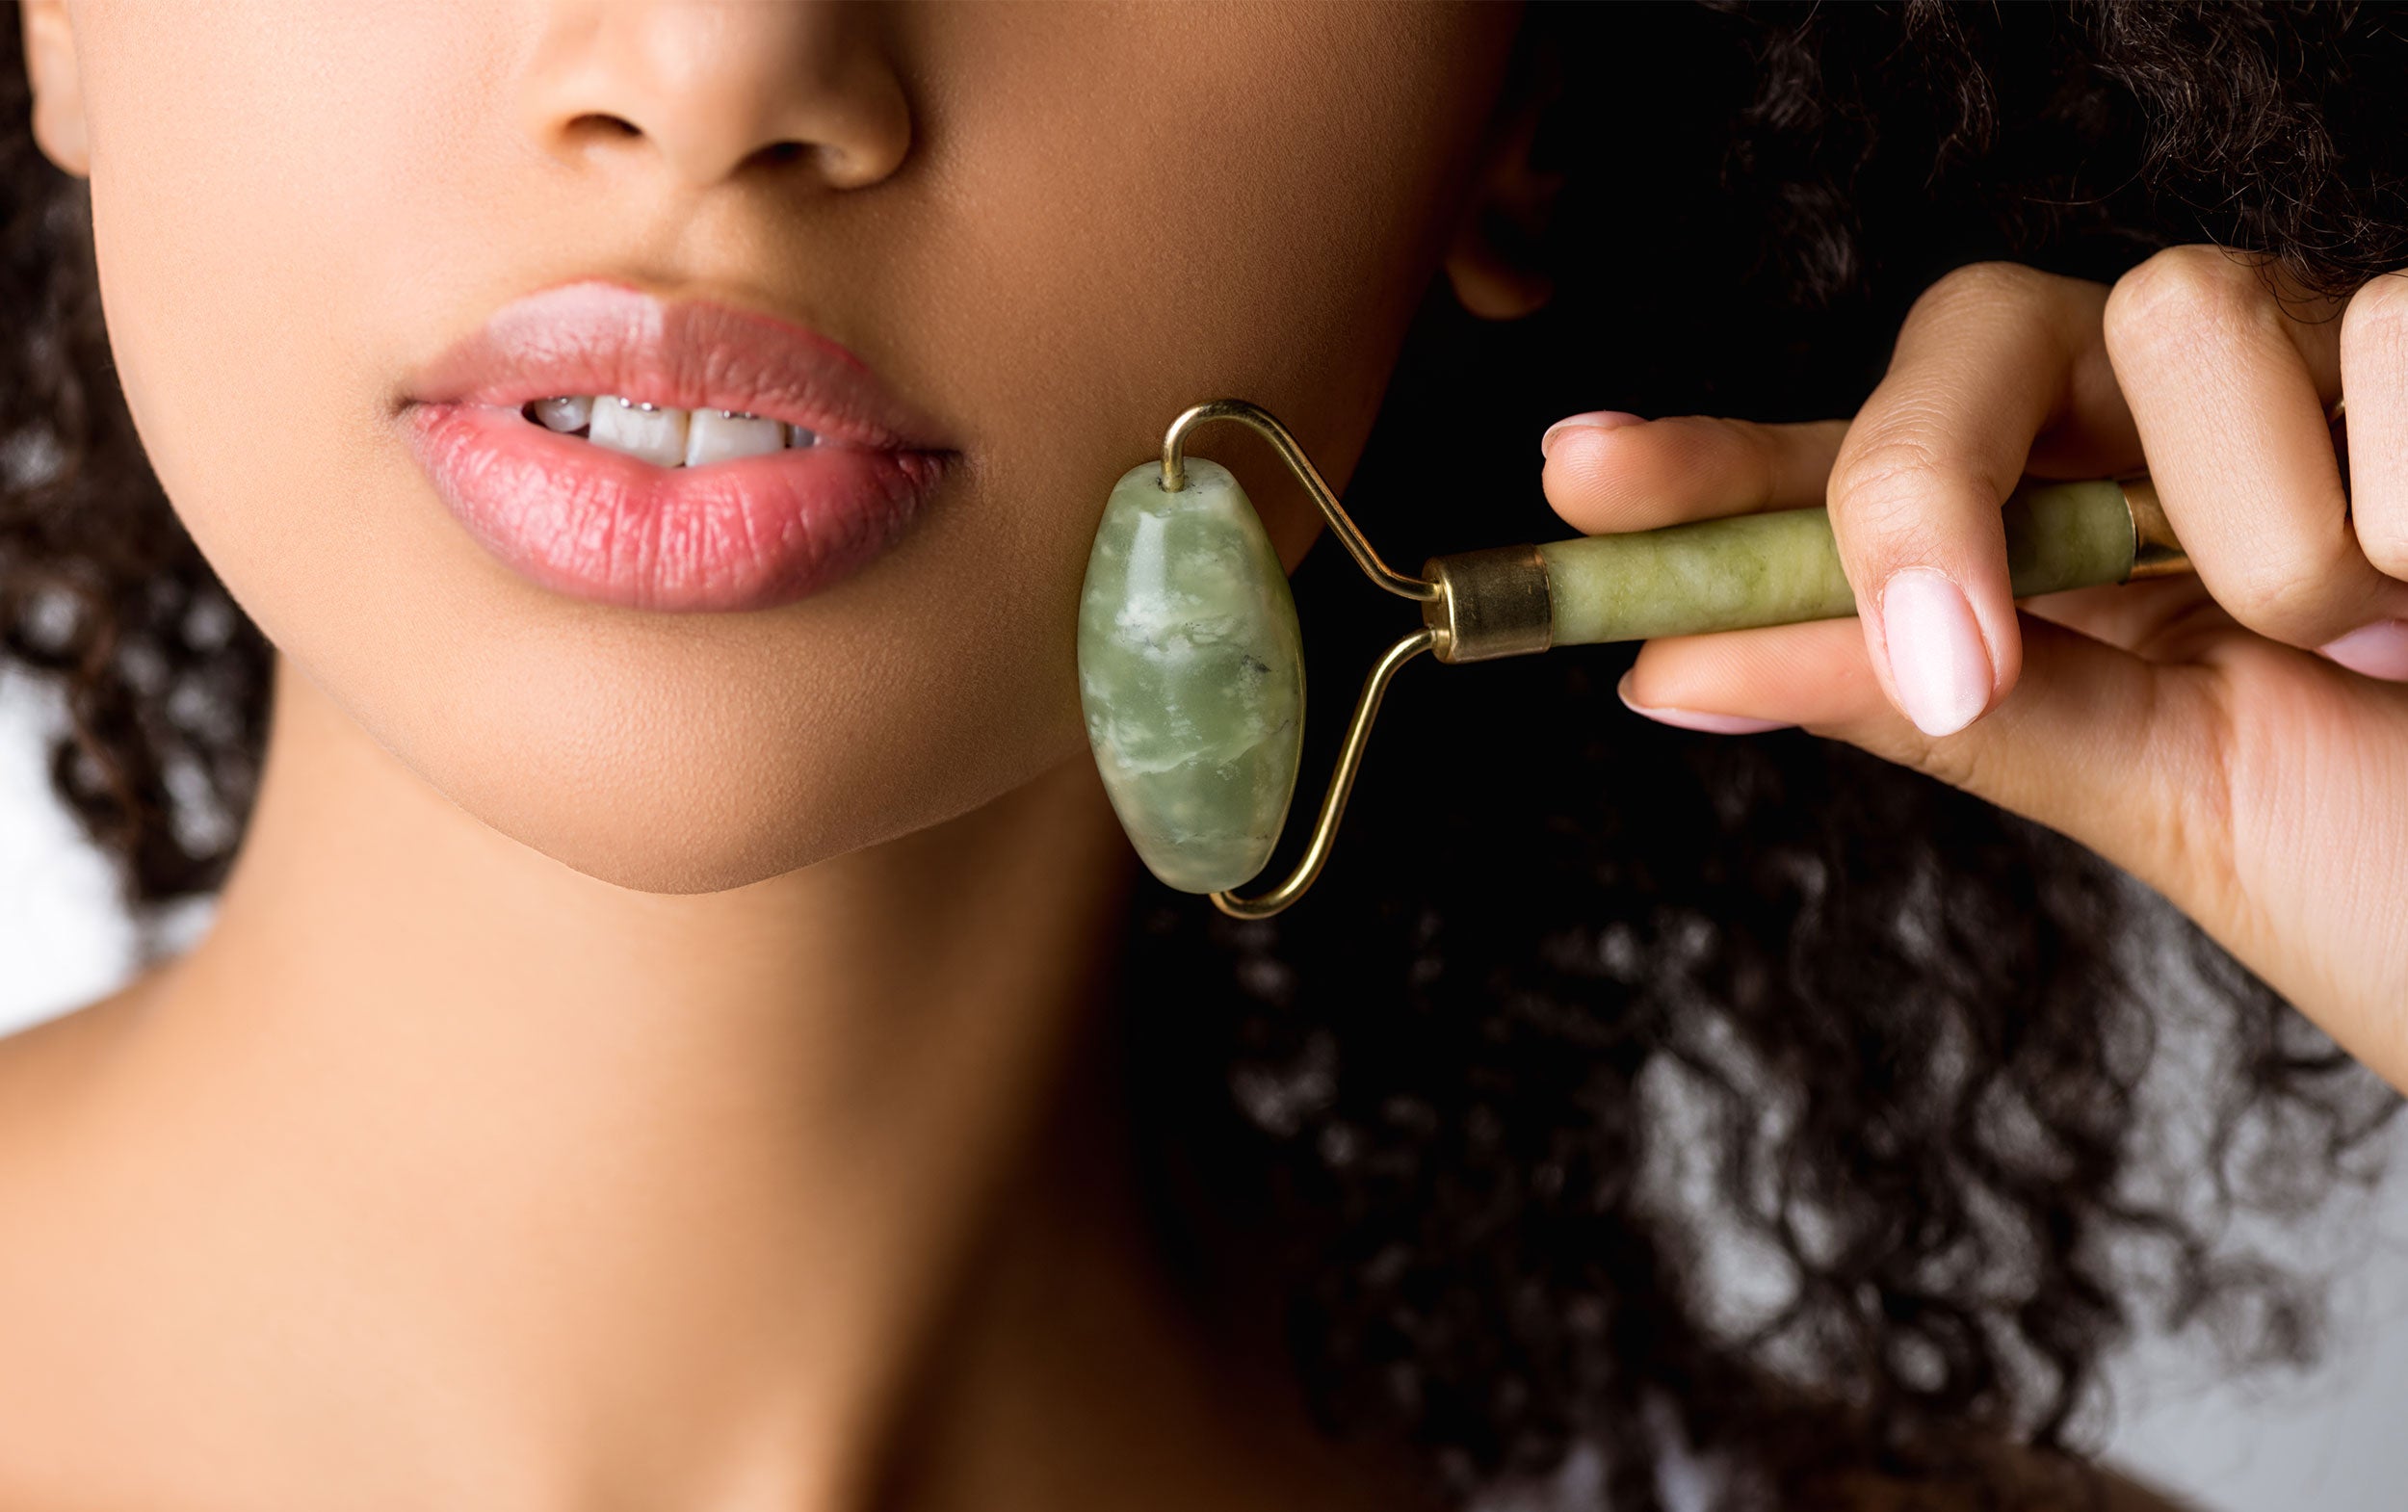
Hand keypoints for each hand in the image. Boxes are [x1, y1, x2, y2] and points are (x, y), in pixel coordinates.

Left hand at [1539, 253, 2407, 1091]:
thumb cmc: (2407, 876)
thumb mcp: (2153, 800)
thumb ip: (1938, 706)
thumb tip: (1671, 669)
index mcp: (2071, 551)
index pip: (1851, 471)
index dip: (1712, 463)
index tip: (1572, 479)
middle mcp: (2178, 437)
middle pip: (1973, 322)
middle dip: (1932, 481)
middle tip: (1982, 658)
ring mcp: (2334, 379)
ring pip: (2189, 308)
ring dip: (2264, 532)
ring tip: (2379, 645)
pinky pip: (2399, 336)